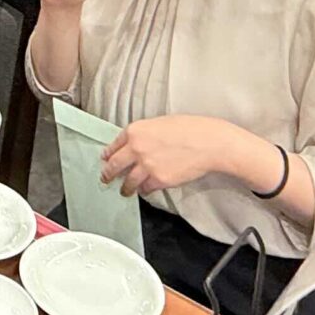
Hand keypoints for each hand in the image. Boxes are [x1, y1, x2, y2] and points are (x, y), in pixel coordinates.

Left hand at [102, 116, 258, 196]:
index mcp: (136, 130)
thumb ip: (144, 134)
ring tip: (125, 191)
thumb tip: (137, 144)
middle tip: (105, 178)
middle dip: (107, 174)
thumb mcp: (161, 123)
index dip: (108, 154)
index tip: (105, 159)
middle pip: (114, 165)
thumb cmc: (191, 129)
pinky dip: (144, 190)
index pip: (114, 145)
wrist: (209, 142)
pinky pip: (145, 188)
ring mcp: (146, 165)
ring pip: (127, 182)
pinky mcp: (158, 180)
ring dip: (125, 188)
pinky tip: (144, 190)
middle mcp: (136, 148)